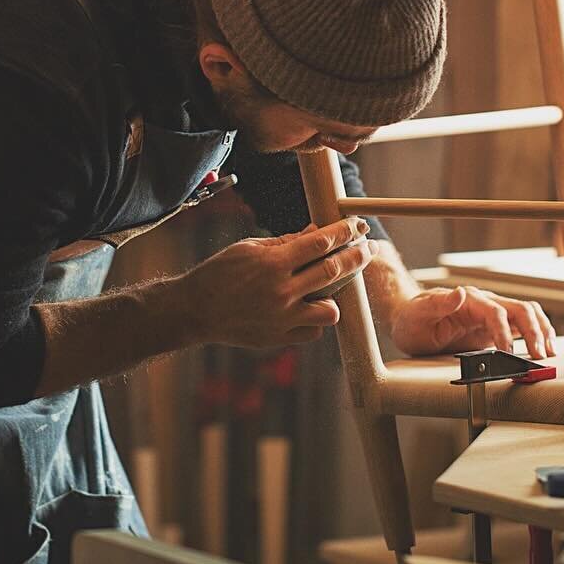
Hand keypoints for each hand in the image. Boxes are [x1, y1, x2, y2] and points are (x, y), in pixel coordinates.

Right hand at [178, 218, 376, 348]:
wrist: (195, 310)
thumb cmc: (220, 273)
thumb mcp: (249, 248)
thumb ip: (286, 242)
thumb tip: (317, 233)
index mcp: (273, 263)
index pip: (320, 243)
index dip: (344, 232)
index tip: (358, 226)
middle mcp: (281, 291)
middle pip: (333, 271)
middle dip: (356, 256)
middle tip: (367, 248)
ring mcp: (282, 318)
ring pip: (330, 309)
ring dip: (336, 296)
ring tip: (332, 286)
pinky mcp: (279, 338)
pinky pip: (313, 332)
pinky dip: (314, 320)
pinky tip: (308, 309)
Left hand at [390, 286, 556, 358]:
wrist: (410, 322)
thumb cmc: (413, 319)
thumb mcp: (418, 313)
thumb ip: (438, 304)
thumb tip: (460, 292)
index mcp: (469, 300)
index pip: (495, 311)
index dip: (503, 331)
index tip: (507, 352)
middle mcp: (485, 304)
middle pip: (520, 309)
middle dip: (533, 331)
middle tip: (540, 355)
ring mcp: (491, 315)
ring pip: (527, 314)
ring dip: (541, 331)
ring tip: (549, 353)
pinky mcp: (494, 327)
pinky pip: (521, 326)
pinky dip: (536, 334)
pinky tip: (543, 349)